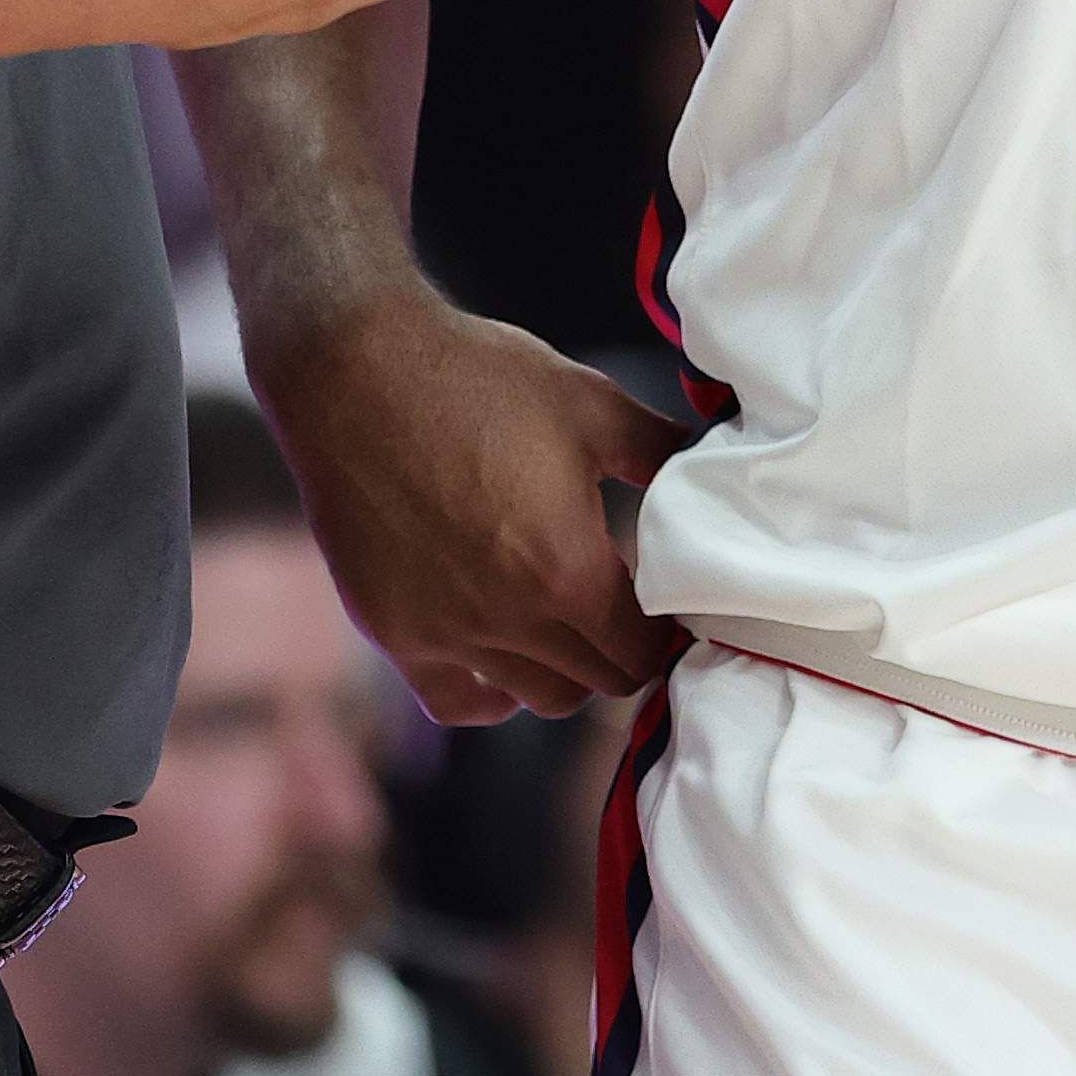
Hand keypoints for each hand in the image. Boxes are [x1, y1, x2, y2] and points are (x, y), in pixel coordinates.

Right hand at [258, 288, 696, 722]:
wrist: (355, 371)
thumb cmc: (478, 379)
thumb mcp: (592, 404)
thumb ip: (663, 450)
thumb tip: (720, 465)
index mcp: (569, 572)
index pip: (645, 652)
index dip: (668, 632)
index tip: (668, 605)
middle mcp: (509, 620)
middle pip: (599, 682)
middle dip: (624, 651)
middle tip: (628, 611)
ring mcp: (446, 635)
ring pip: (537, 699)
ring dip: (567, 670)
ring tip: (571, 621)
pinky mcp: (394, 632)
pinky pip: (458, 703)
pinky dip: (492, 693)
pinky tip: (507, 653)